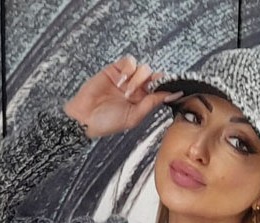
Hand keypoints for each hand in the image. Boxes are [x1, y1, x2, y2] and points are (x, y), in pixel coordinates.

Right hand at [63, 55, 182, 139]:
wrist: (85, 118)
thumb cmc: (106, 122)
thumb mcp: (133, 117)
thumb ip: (150, 104)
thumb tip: (168, 95)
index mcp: (142, 102)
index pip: (159, 89)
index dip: (167, 87)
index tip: (175, 88)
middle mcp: (136, 89)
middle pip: (153, 76)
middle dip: (152, 82)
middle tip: (146, 90)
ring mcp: (126, 78)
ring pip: (143, 68)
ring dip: (138, 79)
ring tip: (127, 92)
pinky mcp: (115, 70)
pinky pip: (129, 62)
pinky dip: (128, 69)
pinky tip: (121, 81)